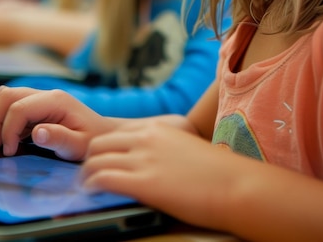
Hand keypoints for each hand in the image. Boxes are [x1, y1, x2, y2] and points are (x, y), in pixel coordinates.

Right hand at [0, 86, 113, 160]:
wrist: (102, 135)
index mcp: (56, 101)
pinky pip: (8, 103)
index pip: (19, 108)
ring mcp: (39, 99)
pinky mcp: (34, 108)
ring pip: (4, 96)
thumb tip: (36, 132)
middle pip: (6, 96)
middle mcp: (45, 95)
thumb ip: (59, 138)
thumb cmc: (93, 141)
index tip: (8, 152)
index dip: (7, 130)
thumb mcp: (80, 145)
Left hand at [81, 119, 237, 231]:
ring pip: (96, 161)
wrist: (236, 184)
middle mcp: (147, 138)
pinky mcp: (144, 182)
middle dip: (89, 161)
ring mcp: (144, 158)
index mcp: (158, 128)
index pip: (114, 134)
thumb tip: (153, 165)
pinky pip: (104, 179)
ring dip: (87, 175)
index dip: (101, 150)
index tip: (97, 162)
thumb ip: (164, 150)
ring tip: (86, 188)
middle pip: (99, 144)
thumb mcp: (185, 150)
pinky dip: (92, 186)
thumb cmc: (218, 173)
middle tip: (88, 177)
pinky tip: (92, 194)